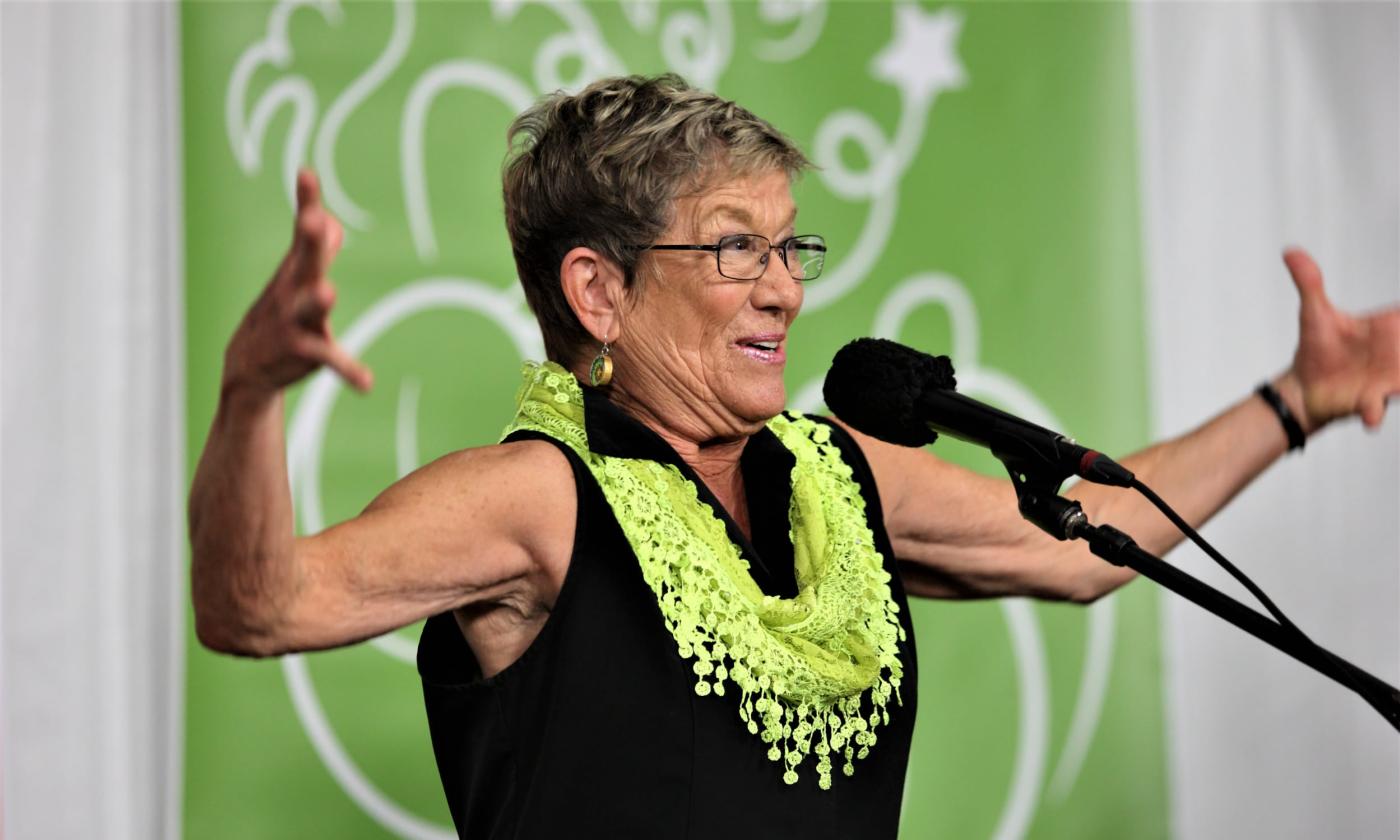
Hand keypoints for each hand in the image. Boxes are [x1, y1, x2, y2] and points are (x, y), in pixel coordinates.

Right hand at [222, 169, 372, 397]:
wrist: (248, 365)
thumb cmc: (280, 312)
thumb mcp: (297, 281)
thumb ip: (318, 251)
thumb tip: (336, 224)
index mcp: (296, 269)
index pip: (304, 231)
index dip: (306, 202)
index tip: (306, 173)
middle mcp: (293, 291)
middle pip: (305, 261)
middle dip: (308, 240)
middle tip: (313, 220)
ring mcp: (295, 321)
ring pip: (309, 308)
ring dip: (316, 301)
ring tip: (328, 292)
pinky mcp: (305, 352)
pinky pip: (330, 360)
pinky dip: (348, 370)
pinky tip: (366, 383)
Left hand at [1283, 247, 1399, 431]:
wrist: (1303, 387)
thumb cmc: (1318, 348)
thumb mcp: (1315, 314)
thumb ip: (1309, 283)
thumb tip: (1289, 251)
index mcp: (1389, 326)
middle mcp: (1396, 352)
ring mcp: (1388, 377)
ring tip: (1397, 387)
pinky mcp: (1370, 400)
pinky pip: (1378, 407)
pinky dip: (1376, 411)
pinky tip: (1371, 418)